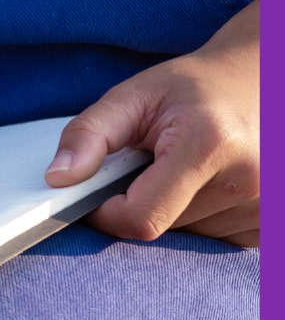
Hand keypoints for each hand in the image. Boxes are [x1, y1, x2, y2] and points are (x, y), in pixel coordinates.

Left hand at [45, 1, 258, 246]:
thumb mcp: (133, 96)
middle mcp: (250, 179)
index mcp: (210, 144)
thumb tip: (56, 180)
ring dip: (175, 211)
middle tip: (153, 165)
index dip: (107, 211)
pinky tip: (211, 183)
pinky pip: (218, 240)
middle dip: (143, 203)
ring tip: (188, 168)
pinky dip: (204, 219)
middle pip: (164, 228)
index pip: (140, 218)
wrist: (263, 79)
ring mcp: (270, 206)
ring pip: (191, 238)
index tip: (99, 189)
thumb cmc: (194, 88)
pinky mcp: (275, 224)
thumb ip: (88, 135)